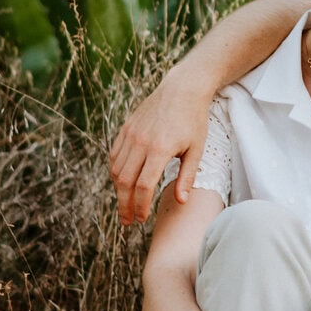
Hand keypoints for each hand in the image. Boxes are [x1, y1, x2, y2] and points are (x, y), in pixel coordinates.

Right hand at [110, 80, 212, 224]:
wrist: (182, 88)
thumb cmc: (194, 119)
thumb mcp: (196, 149)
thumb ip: (187, 176)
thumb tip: (181, 201)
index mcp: (160, 149)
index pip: (143, 186)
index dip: (140, 205)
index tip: (141, 219)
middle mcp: (141, 142)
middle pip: (125, 182)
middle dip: (124, 205)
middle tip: (128, 221)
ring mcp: (130, 134)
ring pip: (116, 170)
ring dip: (118, 191)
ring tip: (125, 205)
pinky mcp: (126, 128)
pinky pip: (114, 155)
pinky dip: (115, 172)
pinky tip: (121, 183)